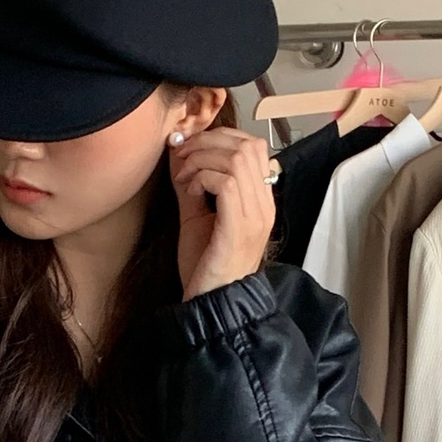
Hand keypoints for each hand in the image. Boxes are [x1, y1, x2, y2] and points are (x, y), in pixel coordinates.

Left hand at [169, 128, 276, 299]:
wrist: (210, 303)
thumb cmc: (205, 267)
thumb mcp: (197, 216)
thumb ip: (192, 183)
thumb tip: (177, 151)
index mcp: (259, 201)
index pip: (254, 146)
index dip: (220, 137)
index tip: (190, 149)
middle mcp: (264, 206)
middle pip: (247, 145)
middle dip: (208, 142)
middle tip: (182, 158)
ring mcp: (255, 216)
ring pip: (236, 159)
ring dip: (202, 159)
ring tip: (184, 176)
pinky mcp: (239, 227)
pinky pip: (226, 182)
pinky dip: (203, 178)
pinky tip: (190, 191)